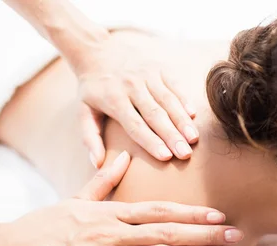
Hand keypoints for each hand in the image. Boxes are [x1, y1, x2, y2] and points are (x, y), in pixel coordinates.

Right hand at [0, 151, 241, 245]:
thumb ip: (103, 182)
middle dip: (205, 233)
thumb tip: (122, 158)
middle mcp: (112, 234)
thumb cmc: (43, 227)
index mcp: (109, 213)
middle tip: (235, 235)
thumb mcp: (74, 200)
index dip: (191, 212)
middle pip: (168, 231)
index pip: (159, 210)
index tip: (217, 215)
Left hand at [74, 31, 198, 166]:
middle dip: (172, 135)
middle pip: (155, 114)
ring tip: (193, 138)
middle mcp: (131, 86)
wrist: (97, 50)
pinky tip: (193, 115)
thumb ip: (90, 138)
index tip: (165, 157)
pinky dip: (184, 99)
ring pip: (168, 100)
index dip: (151, 141)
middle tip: (185, 154)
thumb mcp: (83, 111)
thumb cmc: (93, 88)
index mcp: (113, 99)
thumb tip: (96, 164)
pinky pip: (174, 85)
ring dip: (182, 120)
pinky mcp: (159, 68)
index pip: (135, 125)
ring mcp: (146, 75)